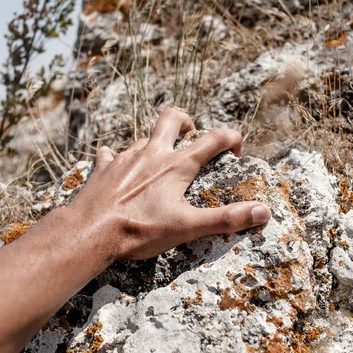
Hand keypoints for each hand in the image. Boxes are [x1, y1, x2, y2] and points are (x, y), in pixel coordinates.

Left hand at [69, 108, 271, 260]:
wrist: (89, 232)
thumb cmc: (139, 230)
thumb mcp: (188, 228)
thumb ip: (226, 219)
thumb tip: (263, 211)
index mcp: (176, 165)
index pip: (213, 139)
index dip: (231, 138)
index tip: (236, 150)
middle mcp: (151, 154)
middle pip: (170, 119)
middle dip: (185, 121)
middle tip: (191, 133)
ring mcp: (124, 158)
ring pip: (142, 139)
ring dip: (154, 145)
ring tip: (158, 163)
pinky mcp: (103, 169)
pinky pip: (110, 155)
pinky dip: (117, 158)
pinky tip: (117, 168)